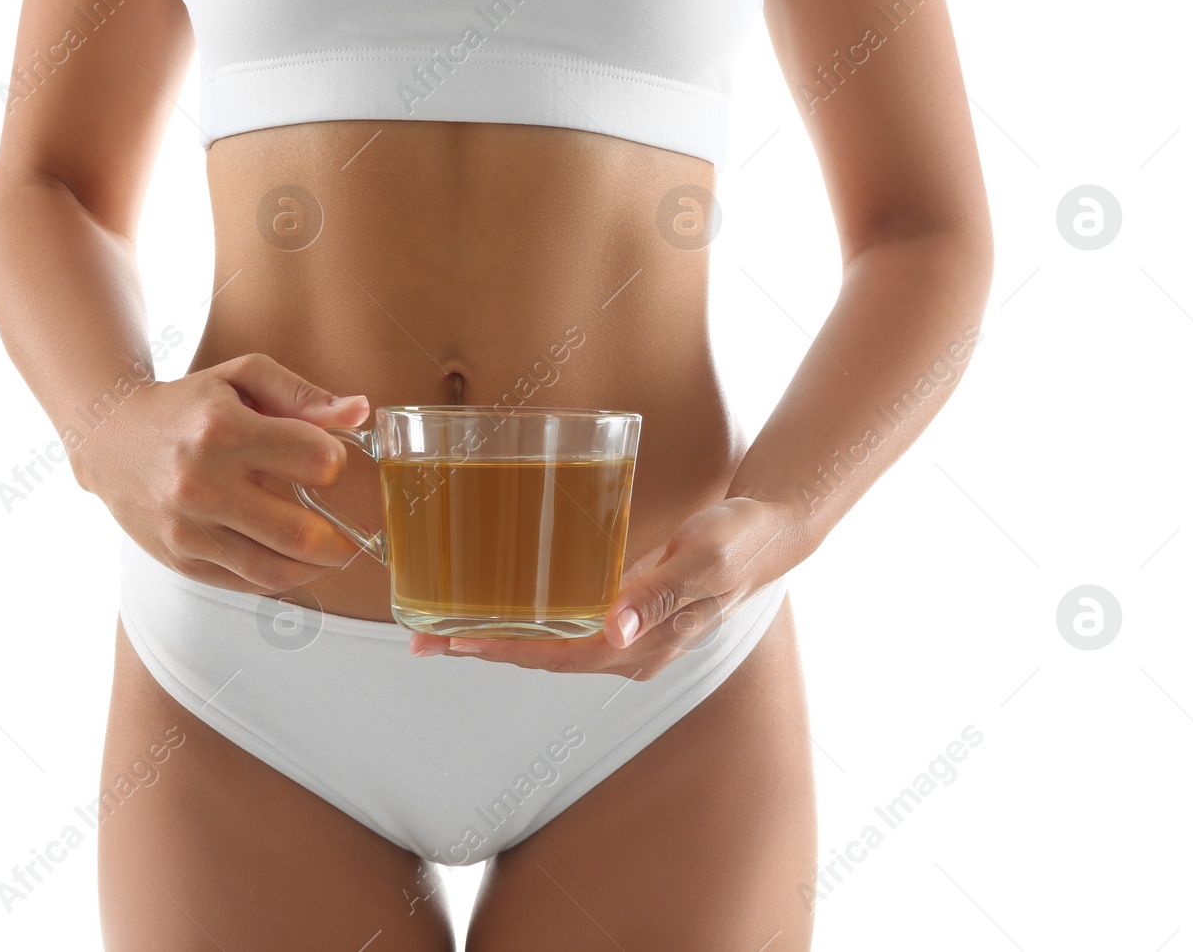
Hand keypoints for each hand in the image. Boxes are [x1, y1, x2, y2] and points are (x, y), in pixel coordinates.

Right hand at [75, 352, 371, 593]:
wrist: (109, 437)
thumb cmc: (189, 404)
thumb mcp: (242, 378)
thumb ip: (303, 394)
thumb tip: (361, 411)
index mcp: (224, 430)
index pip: (315, 461)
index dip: (333, 462)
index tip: (327, 462)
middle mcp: (202, 483)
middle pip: (302, 533)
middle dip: (342, 539)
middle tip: (351, 535)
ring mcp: (188, 528)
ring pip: (276, 570)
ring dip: (316, 568)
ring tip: (326, 554)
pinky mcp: (179, 558)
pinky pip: (246, 583)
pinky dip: (279, 577)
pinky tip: (289, 560)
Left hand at [407, 497, 800, 677]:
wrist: (770, 532)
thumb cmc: (737, 538)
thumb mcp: (703, 556)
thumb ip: (659, 591)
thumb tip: (614, 628)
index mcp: (647, 642)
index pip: (560, 657)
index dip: (505, 651)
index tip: (455, 641)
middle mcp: (632, 650)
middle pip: (544, 659)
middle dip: (484, 651)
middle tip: (422, 638)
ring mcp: (629, 637)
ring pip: (551, 648)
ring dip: (498, 641)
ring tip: (443, 630)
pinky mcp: (626, 616)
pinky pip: (566, 629)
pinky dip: (527, 624)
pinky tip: (499, 610)